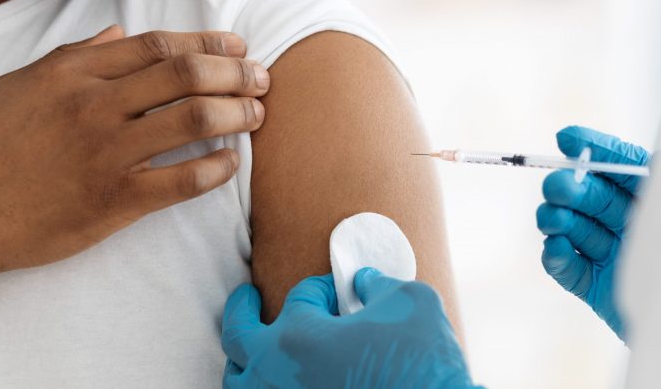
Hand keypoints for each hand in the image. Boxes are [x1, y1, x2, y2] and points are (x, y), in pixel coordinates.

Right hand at [0, 26, 268, 278]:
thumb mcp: (17, 86)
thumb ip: (72, 56)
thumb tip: (117, 32)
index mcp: (73, 74)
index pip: (157, 45)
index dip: (207, 42)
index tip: (237, 47)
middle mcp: (94, 106)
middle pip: (185, 74)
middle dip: (235, 73)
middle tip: (262, 78)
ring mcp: (106, 153)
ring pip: (192, 119)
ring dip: (236, 113)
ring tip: (257, 114)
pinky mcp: (114, 200)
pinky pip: (182, 180)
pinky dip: (216, 168)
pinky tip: (231, 162)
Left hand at [221, 268, 476, 388]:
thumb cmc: (423, 366)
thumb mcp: (411, 302)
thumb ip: (379, 284)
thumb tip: (363, 283)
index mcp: (298, 338)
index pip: (300, 297)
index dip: (323, 287)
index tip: (340, 290)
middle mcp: (276, 377)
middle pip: (237, 337)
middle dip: (240, 310)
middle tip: (245, 295)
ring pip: (239, 383)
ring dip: (243, 360)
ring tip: (250, 350)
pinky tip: (278, 384)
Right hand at [536, 126, 648, 339]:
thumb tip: (637, 153)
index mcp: (657, 199)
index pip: (622, 166)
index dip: (595, 150)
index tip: (567, 138)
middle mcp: (633, 224)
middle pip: (593, 196)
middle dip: (571, 187)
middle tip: (557, 187)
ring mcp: (613, 256)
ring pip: (574, 229)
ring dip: (557, 219)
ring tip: (553, 218)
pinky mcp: (598, 288)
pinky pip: (569, 269)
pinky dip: (557, 258)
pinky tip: (555, 246)